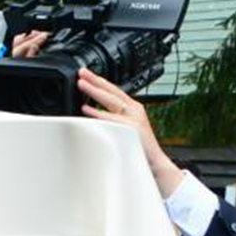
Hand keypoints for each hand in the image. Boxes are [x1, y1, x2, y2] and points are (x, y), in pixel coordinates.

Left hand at [78, 68, 183, 195]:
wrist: (155, 163)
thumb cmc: (139, 148)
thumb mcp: (127, 128)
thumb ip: (114, 118)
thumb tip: (93, 112)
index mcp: (133, 108)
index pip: (114, 90)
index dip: (100, 81)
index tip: (87, 74)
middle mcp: (135, 109)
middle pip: (112, 90)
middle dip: (96, 80)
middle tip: (81, 72)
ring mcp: (134, 118)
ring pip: (111, 100)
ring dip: (95, 91)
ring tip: (81, 84)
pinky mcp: (131, 128)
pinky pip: (111, 118)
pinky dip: (98, 113)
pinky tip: (86, 109)